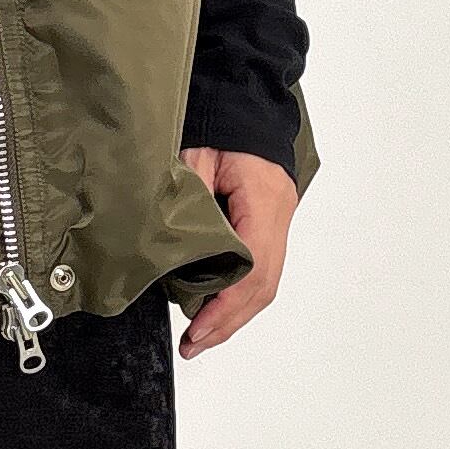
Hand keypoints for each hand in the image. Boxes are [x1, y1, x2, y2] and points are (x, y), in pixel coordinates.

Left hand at [173, 144, 298, 356]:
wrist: (241, 103)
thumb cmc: (218, 125)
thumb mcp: (192, 159)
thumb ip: (186, 205)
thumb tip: (170, 255)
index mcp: (262, 199)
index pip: (252, 267)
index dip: (226, 305)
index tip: (197, 329)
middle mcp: (278, 214)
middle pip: (263, 285)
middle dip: (228, 321)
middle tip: (194, 344)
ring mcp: (279, 220)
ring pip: (266, 283)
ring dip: (234, 315)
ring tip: (202, 338)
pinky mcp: (270, 224)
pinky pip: (262, 270)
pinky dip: (239, 296)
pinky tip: (216, 310)